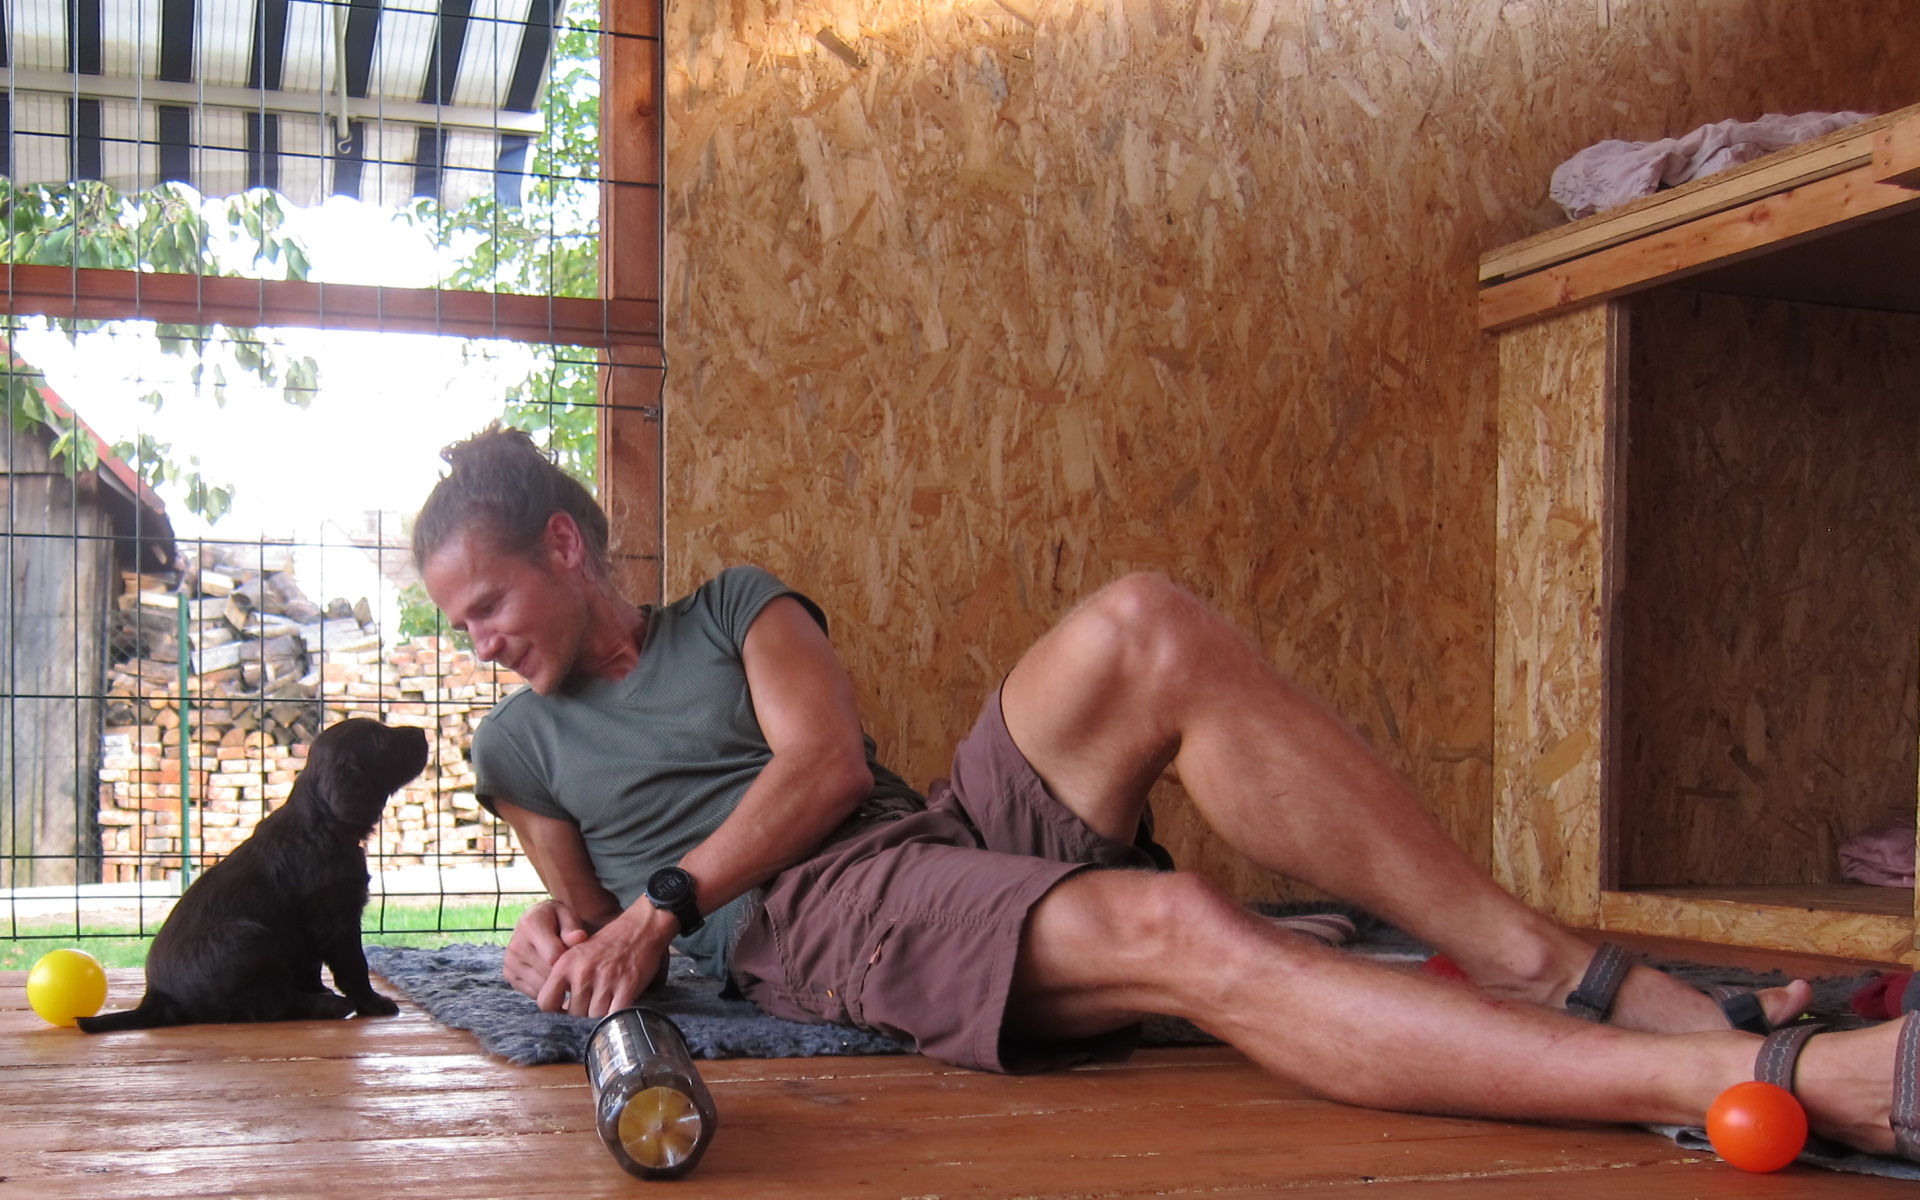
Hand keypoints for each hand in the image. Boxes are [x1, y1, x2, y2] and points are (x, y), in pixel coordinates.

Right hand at [503, 899, 595, 999]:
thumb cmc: (558, 919)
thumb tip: (579, 938)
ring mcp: (510, 963)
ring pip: (540, 987)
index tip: (579, 958)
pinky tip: (553, 978)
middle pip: (547, 974)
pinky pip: (533, 993)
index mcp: (530, 926)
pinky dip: (546, 989)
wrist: (538, 922)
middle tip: (575, 968)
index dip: (571, 961)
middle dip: (565, 974)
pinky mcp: (509, 975)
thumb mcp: (568, 916)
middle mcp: (516, 945)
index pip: (554, 956)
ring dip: (556, 984)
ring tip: (565, 973)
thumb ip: (573, 928)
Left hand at [535, 904, 677, 1018]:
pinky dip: (615, 1018)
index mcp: (565, 964)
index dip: (555, 1012)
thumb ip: (567, 979)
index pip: (546, 1002)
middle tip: (591, 1010)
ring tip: (604, 1010)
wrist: (640, 927)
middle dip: (582, 1016)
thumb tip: (564, 1010)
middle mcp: (582, 973)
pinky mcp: (627, 987)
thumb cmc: (609, 942)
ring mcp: (605, 981)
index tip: (566, 1012)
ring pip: (593, 1018)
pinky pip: (614, 1015)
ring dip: (599, 1018)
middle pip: (573, 1014)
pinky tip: (617, 1011)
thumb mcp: (578, 954)